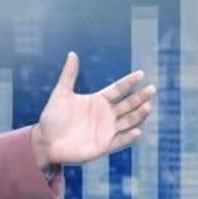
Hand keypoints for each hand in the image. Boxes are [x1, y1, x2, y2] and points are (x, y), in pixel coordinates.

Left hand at [32, 52, 155, 168]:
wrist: (45, 141)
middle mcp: (105, 114)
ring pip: (128, 121)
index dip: (129, 82)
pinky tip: (136, 131)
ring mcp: (106, 130)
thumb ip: (69, 75)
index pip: (118, 89)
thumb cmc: (52, 117)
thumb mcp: (61, 93)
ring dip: (138, 115)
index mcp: (97, 101)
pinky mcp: (104, 145)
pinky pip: (120, 141)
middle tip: (152, 89)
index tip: (141, 74)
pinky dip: (129, 137)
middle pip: (128, 104)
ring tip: (147, 107)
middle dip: (140, 97)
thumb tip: (72, 54)